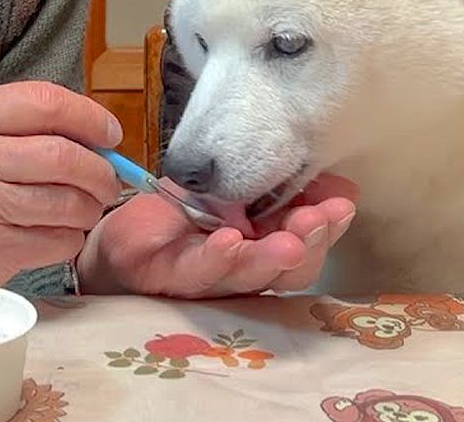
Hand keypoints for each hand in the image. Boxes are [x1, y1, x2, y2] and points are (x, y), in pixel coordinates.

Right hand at [0, 82, 123, 294]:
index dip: (89, 117)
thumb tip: (104, 138)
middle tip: (108, 181)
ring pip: (67, 202)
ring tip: (84, 208)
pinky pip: (58, 239)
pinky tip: (56, 233)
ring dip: (90, 208)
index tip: (110, 135)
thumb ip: (32, 127)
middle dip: (100, 171)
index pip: (44, 101)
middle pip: (62, 155)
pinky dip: (71, 237)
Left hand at [75, 174, 357, 297]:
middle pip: (286, 271)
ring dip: (270, 256)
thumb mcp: (234, 188)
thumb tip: (341, 184)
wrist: (119, 228)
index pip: (304, 245)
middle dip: (309, 243)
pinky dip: (216, 256)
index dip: (327, 228)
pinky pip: (196, 270)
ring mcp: (207, 279)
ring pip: (247, 275)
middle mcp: (241, 272)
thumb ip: (282, 187)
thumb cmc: (180, 210)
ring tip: (289, 239)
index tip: (344, 203)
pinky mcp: (168, 276)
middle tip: (321, 218)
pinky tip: (230, 239)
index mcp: (262, 248)